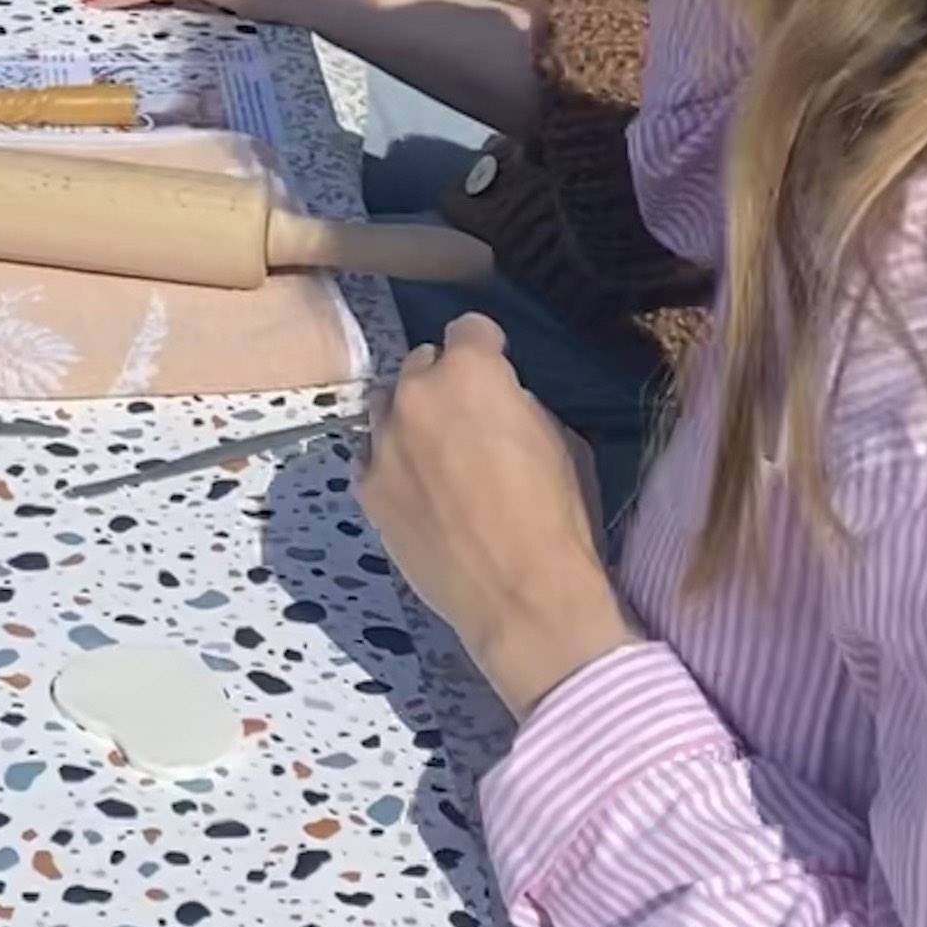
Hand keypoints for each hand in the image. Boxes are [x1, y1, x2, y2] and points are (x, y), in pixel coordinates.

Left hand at [356, 319, 634, 718]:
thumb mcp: (561, 441)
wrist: (522, 598)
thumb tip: (499, 402)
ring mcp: (382, 441)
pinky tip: (417, 491)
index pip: (468, 328)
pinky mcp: (365, 487)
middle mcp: (416, 395)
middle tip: (467, 419)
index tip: (495, 367)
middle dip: (444, 383)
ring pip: (389, 408)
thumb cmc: (558, 519)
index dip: (486, 348)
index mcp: (470, 374)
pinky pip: (371, 457)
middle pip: (421, 364)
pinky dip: (391, 463)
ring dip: (412, 421)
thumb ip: (518, 405)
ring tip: (437, 456)